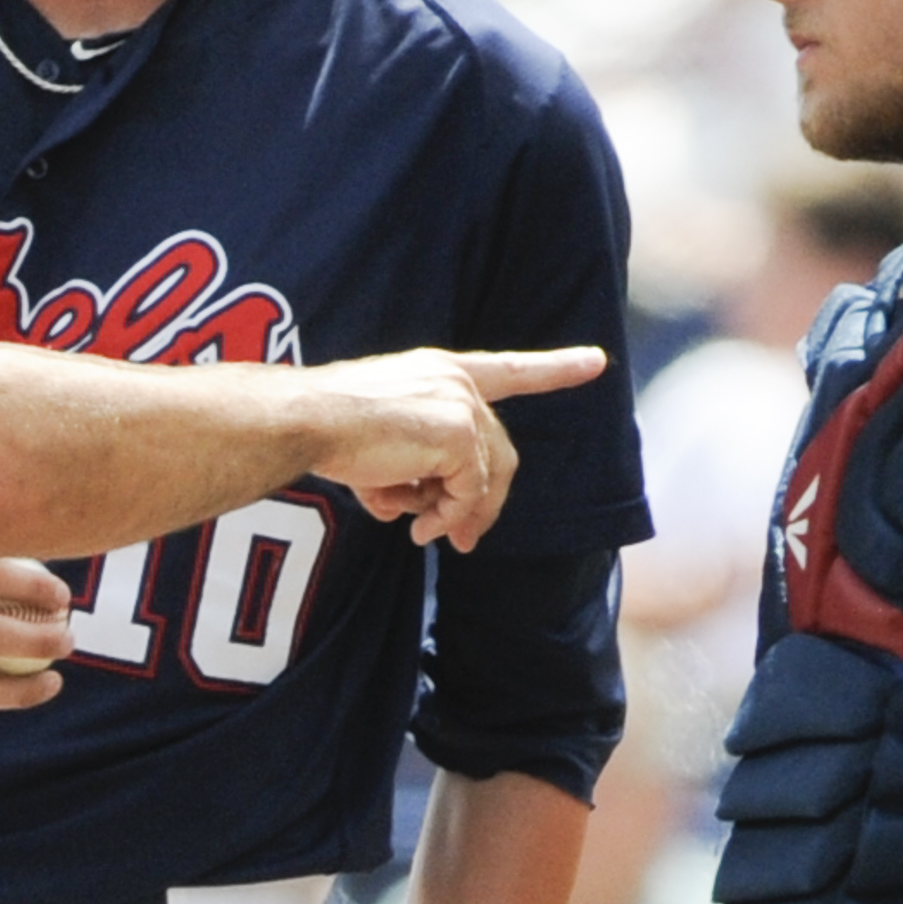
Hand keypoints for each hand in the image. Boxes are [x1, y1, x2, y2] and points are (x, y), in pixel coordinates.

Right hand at [308, 347, 605, 553]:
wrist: (306, 419)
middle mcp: (456, 382)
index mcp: (438, 372)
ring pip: (483, 479)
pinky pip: (467, 492)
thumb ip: (418, 467)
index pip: (507, 369)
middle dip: (480, 505)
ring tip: (420, 533)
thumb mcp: (381, 440)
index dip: (553, 368)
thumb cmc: (325, 426)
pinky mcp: (458, 434)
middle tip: (457, 542)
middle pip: (496, 454)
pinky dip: (442, 513)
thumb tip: (437, 516)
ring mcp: (461, 407)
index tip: (595, 362)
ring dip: (454, 515)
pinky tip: (407, 517)